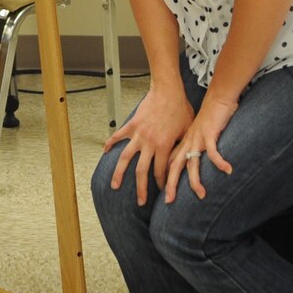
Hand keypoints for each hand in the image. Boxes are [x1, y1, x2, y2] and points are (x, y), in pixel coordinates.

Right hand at [101, 85, 193, 205]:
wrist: (168, 91)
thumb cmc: (181, 109)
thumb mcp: (187, 131)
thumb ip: (182, 147)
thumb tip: (183, 161)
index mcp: (164, 146)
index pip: (161, 172)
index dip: (162, 184)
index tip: (163, 193)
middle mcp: (149, 143)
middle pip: (142, 172)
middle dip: (141, 189)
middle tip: (140, 202)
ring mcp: (138, 134)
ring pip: (125, 158)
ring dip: (119, 173)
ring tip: (115, 185)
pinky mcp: (132, 125)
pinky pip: (119, 136)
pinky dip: (111, 143)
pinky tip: (105, 151)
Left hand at [165, 95, 237, 203]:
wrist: (216, 98)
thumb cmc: (208, 116)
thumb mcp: (196, 133)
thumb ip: (193, 146)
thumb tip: (191, 159)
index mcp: (183, 143)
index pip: (170, 164)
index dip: (165, 179)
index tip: (163, 194)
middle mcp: (187, 143)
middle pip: (175, 167)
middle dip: (171, 185)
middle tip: (168, 201)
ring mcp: (197, 139)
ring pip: (192, 163)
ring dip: (195, 180)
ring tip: (201, 195)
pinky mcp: (209, 134)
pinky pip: (214, 151)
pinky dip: (220, 161)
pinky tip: (228, 170)